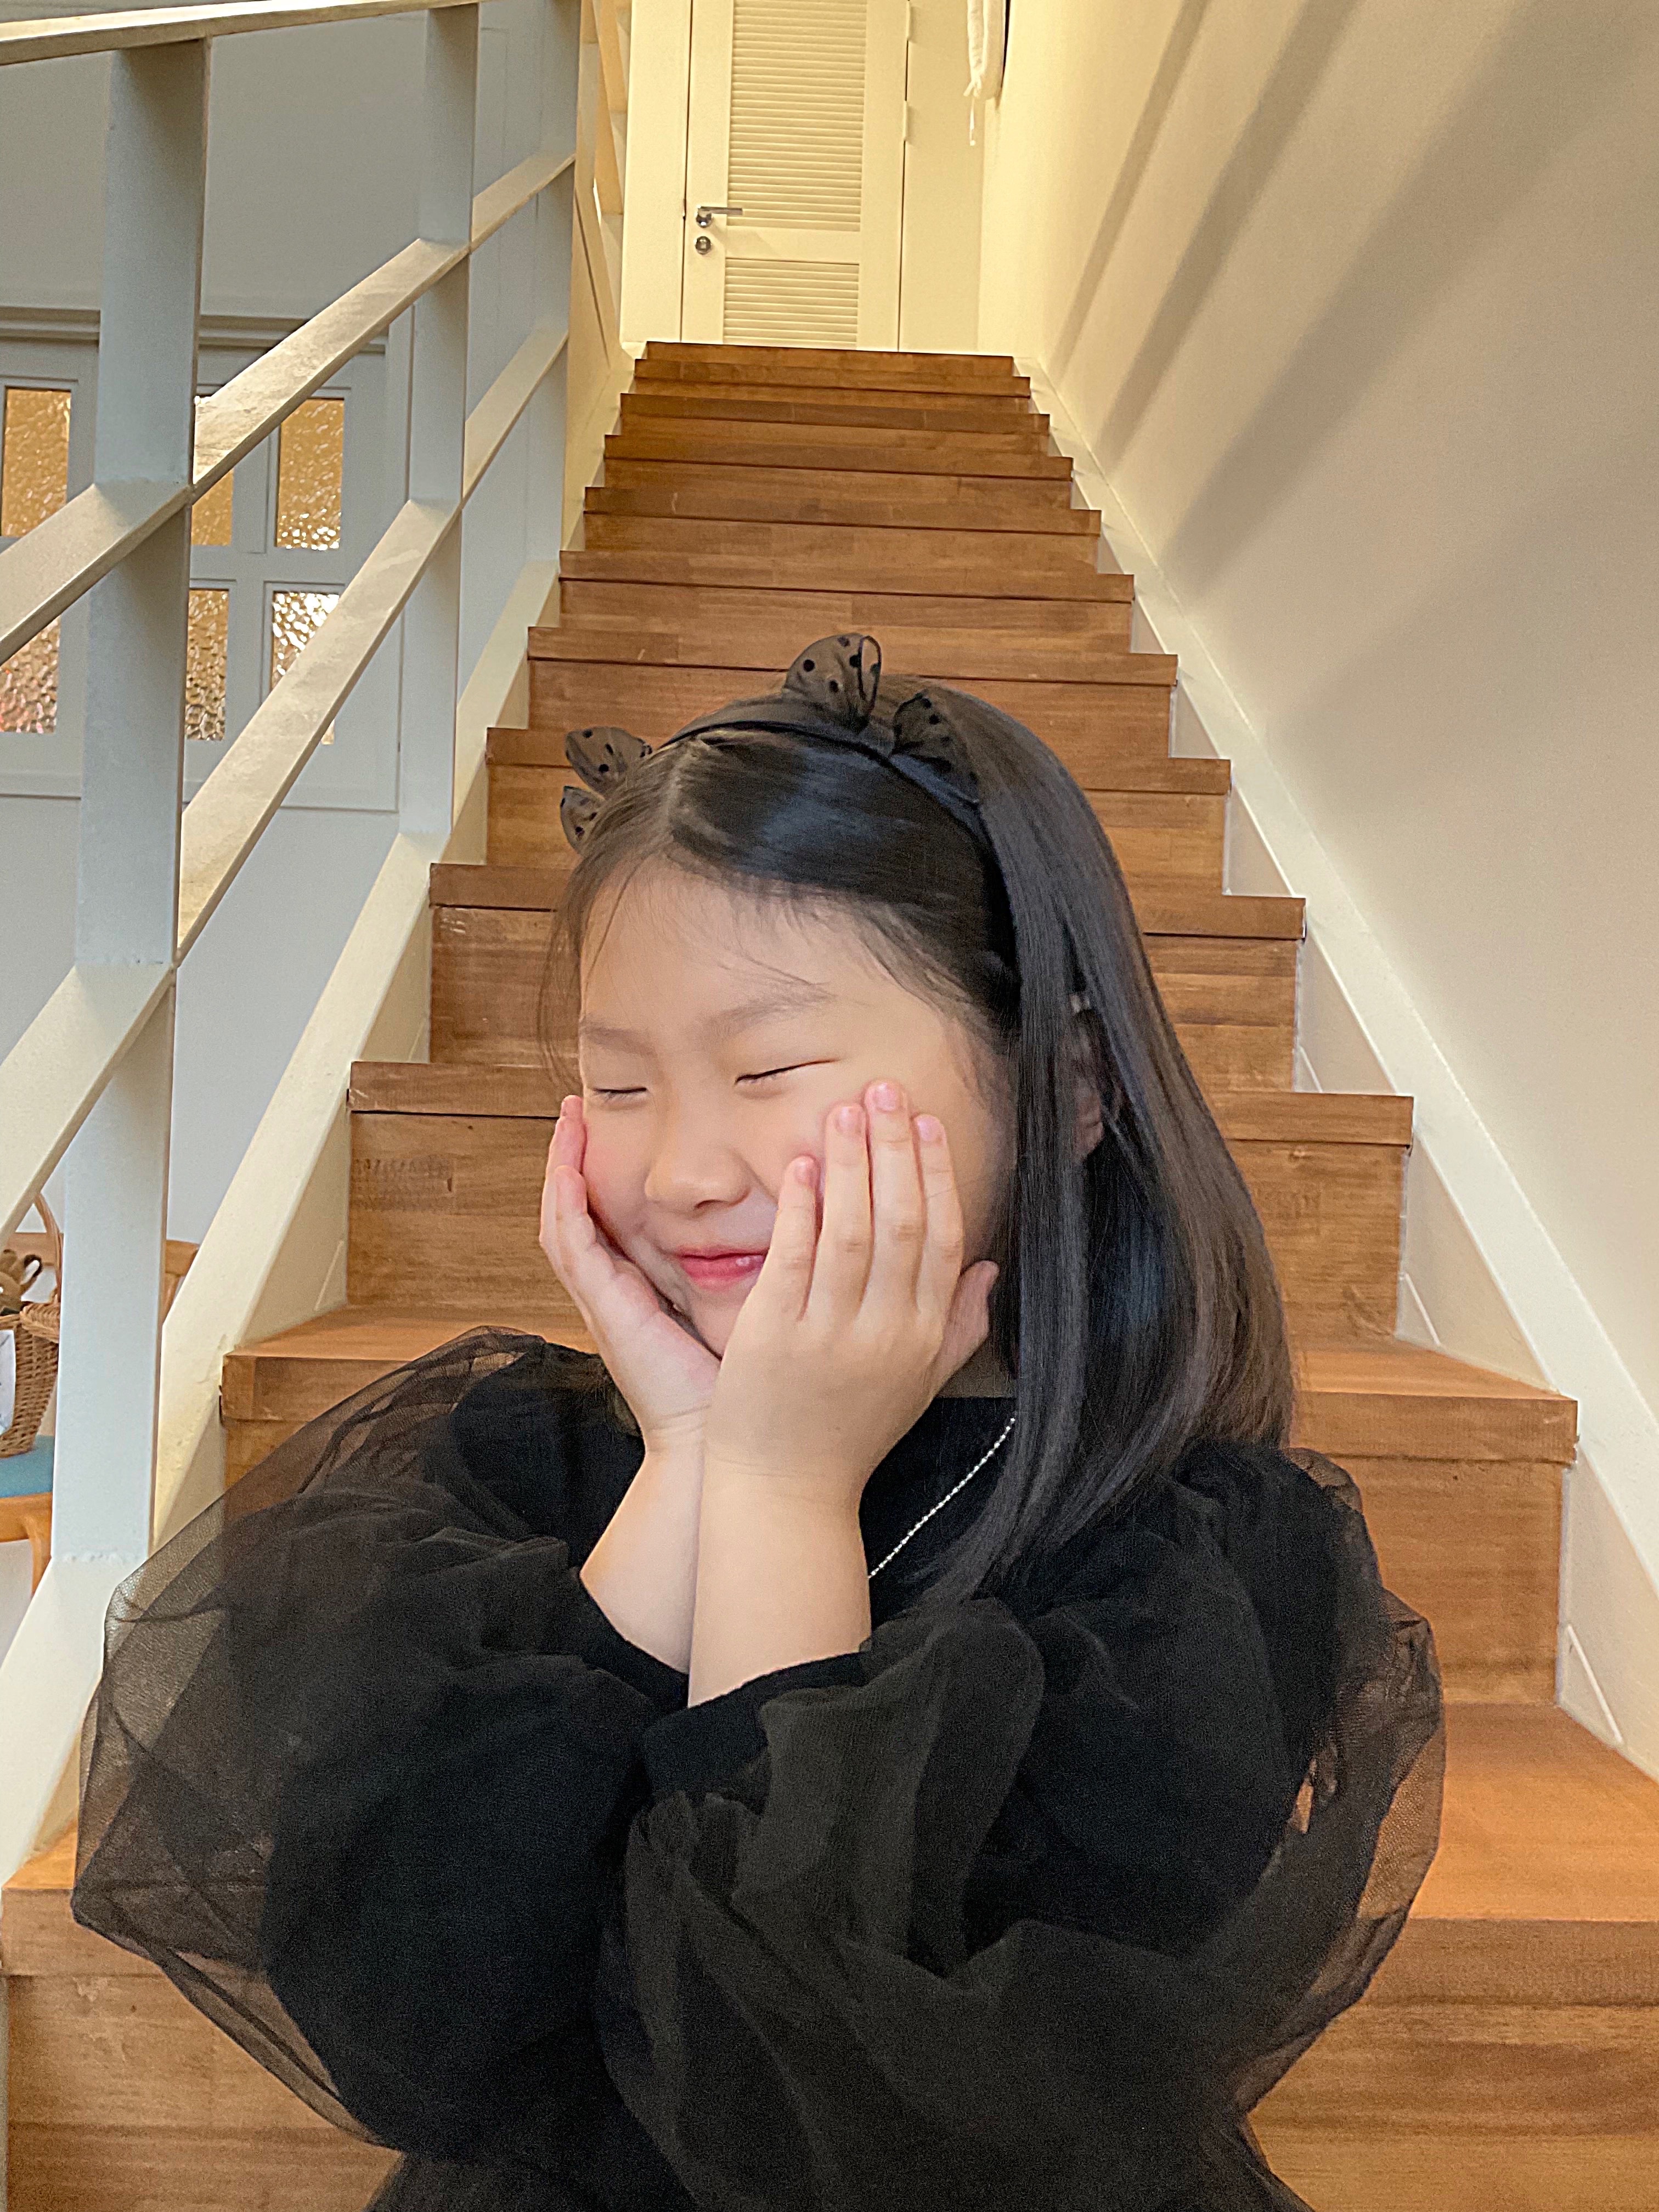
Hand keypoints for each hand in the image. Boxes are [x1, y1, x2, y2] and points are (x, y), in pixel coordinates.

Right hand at [540, 1094, 718, 1459]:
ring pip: (564, 1221)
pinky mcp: (605, 1310)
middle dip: (574, 1157)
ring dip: (561, 1167)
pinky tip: (565, 1167)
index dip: (607, 1172)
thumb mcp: (742, 1308)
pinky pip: (572, 1247)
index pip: (612, 1217)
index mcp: (643, 1290)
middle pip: (579, 1211)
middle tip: (574, 1104)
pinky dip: (565, 1203)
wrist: (718, 1443)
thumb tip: (795, 1216)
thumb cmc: (739, 1383)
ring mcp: (604, 1301)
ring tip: (565, 1117)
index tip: (615, 1123)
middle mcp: (615, 1291)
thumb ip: (751, 1266)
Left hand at [701, 1079, 999, 1513]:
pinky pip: (793, 1258)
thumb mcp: (920, 1384)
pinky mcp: (775, 1338)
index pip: (942, 1239)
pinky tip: (798, 1166)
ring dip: (849, 1164)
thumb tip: (990, 1268)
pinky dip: (799, 1208)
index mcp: (924, 1338)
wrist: (788, 1494)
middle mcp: (886, 1333)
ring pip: (852, 1231)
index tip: (926, 1122)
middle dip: (895, 1149)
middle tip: (884, 1089)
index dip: (936, 1175)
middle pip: (903, 1222)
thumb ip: (961, 1326)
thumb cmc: (851, 1435)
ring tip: (842, 1109)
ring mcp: (831, 1335)